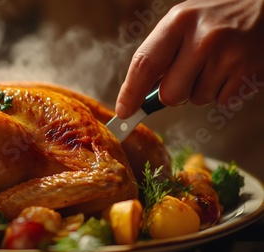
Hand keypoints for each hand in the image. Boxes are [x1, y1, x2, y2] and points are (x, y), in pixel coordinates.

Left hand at [116, 0, 263, 118]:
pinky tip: (232, 69)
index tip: (124, 112)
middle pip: (170, 94)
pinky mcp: (249, 73)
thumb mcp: (183, 23)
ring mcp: (228, 56)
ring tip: (216, 63)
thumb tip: (138, 95)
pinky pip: (222, 101)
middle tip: (188, 75)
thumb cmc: (216, 19)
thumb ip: (161, 54)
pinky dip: (223, 91)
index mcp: (179, 22)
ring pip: (197, 99)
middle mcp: (203, 38)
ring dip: (202, 89)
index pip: (144, 65)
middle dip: (174, 93)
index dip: (131, 93)